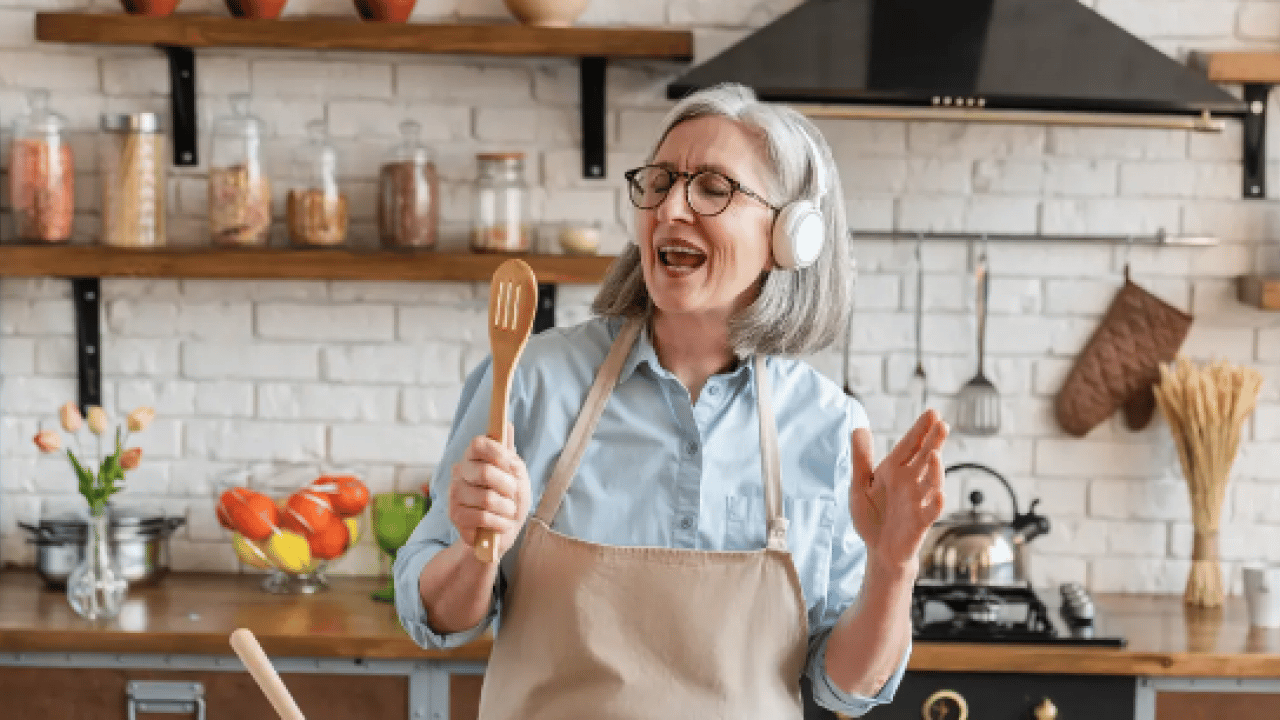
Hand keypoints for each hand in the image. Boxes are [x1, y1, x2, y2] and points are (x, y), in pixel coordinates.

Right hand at [448, 424, 530, 560]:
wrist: (502, 533)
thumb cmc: (510, 501)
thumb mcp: (518, 477)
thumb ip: (511, 456)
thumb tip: (507, 425)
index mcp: (474, 458)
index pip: (478, 443)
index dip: (497, 453)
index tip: (509, 465)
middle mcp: (460, 472)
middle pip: (485, 472)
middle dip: (508, 487)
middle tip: (513, 495)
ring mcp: (454, 493)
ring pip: (486, 498)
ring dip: (506, 508)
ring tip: (508, 512)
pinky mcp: (455, 515)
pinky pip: (482, 517)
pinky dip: (500, 523)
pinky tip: (502, 524)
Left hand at [849, 409, 947, 572]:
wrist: (879, 550)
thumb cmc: (872, 516)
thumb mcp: (860, 485)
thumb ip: (861, 459)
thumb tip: (859, 428)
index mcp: (894, 470)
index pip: (909, 446)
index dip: (920, 430)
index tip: (932, 413)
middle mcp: (910, 482)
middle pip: (924, 458)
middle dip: (933, 442)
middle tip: (942, 424)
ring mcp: (918, 501)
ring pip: (931, 482)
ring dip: (935, 470)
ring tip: (934, 454)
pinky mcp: (921, 522)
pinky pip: (931, 511)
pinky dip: (936, 503)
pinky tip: (939, 494)